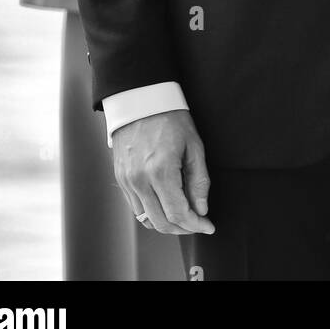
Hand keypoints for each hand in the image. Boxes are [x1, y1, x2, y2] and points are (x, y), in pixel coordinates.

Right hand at [112, 109, 214, 235]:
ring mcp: (127, 180)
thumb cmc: (170, 117)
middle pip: (161, 222)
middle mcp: (140, 180)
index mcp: (161, 171)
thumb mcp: (194, 145)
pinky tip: (165, 204)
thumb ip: (199, 181)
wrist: (140, 99)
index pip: (178, 214)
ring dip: (166, 224)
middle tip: (198, 223)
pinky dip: (151, 213)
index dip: (196, 225)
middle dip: (183, 229)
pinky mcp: (120, 178)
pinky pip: (135, 207)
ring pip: (146, 219)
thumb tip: (201, 209)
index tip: (208, 226)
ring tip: (183, 216)